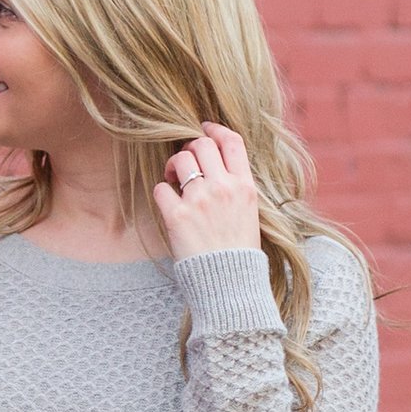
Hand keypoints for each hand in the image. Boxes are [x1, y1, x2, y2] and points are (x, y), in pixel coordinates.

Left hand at [153, 122, 262, 260]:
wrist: (230, 283)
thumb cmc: (238, 250)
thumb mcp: (250, 212)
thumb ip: (236, 186)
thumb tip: (217, 164)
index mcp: (245, 186)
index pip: (232, 141)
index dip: (215, 129)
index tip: (204, 127)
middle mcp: (223, 188)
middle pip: (202, 144)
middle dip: (190, 147)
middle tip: (185, 162)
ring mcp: (200, 201)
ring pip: (179, 159)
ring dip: (172, 166)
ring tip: (173, 180)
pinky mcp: (178, 216)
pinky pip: (161, 188)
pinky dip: (162, 193)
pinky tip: (169, 204)